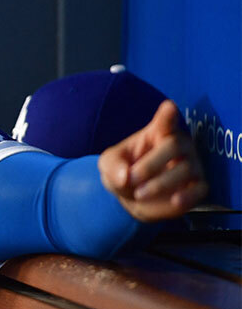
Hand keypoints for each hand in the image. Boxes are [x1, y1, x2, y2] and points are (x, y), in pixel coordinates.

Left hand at [98, 99, 207, 221]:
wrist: (133, 197)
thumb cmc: (123, 171)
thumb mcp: (108, 164)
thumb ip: (112, 166)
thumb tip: (125, 176)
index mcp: (157, 132)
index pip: (166, 119)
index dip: (168, 114)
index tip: (169, 107)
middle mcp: (179, 144)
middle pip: (174, 145)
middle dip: (151, 163)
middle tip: (132, 177)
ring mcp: (191, 165)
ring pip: (185, 169)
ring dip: (160, 184)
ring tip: (139, 193)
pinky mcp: (197, 186)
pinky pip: (200, 189)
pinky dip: (188, 196)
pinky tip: (175, 201)